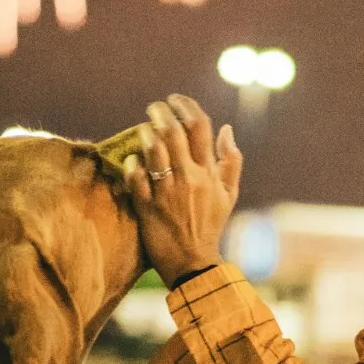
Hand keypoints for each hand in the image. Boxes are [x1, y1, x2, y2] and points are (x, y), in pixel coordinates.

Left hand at [124, 94, 242, 288]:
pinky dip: (132, 164)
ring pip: (153, 150)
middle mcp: (189, 178)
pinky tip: (132, 159)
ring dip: (145, 132)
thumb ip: (231, 160)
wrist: (193, 263)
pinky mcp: (147, 207)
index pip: (200, 126)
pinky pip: (135, 177)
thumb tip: (227, 128)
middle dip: (160, 112)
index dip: (186, 105)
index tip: (175, 100)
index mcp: (209, 172)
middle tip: (154, 107)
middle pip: (173, 131)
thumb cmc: (211, 225)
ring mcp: (167, 193)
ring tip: (143, 129)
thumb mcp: (229, 193)